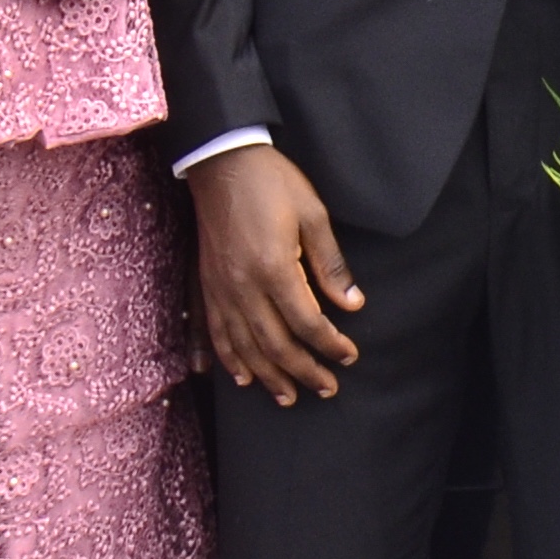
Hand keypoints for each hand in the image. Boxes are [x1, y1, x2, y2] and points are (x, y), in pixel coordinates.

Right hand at [190, 142, 362, 402]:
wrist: (222, 161)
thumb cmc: (273, 182)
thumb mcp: (313, 215)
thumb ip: (331, 265)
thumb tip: (352, 304)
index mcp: (274, 268)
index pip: (307, 322)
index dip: (331, 345)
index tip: (349, 355)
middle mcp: (244, 286)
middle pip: (276, 345)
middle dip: (304, 372)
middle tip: (327, 388)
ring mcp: (221, 288)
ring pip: (245, 347)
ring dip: (269, 377)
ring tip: (290, 397)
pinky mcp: (207, 285)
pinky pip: (216, 332)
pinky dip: (230, 360)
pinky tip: (243, 377)